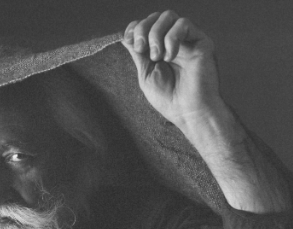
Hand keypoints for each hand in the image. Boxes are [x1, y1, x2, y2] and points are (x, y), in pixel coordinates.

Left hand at [123, 11, 289, 213]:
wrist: (189, 112)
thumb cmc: (169, 99)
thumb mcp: (145, 74)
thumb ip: (138, 54)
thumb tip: (127, 35)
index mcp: (159, 49)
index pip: (145, 25)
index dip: (135, 28)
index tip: (131, 41)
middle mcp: (173, 42)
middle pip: (155, 17)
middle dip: (143, 29)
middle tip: (142, 50)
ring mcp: (187, 40)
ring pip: (168, 16)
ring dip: (156, 34)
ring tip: (158, 56)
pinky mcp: (201, 41)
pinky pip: (183, 24)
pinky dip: (172, 38)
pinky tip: (170, 56)